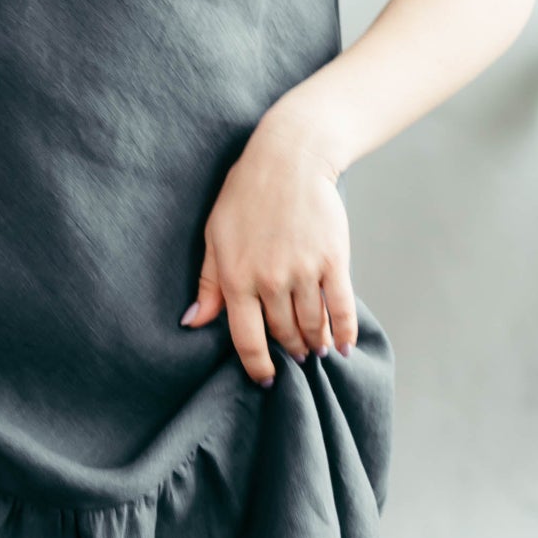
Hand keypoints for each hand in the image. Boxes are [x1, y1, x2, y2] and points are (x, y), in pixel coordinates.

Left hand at [180, 109, 357, 386]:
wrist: (290, 159)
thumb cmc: (246, 195)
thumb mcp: (215, 237)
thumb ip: (209, 284)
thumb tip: (193, 322)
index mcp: (237, 279)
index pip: (247, 340)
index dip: (258, 367)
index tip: (267, 379)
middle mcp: (270, 281)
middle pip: (283, 335)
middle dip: (290, 351)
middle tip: (296, 357)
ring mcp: (303, 272)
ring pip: (311, 325)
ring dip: (315, 343)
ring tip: (316, 350)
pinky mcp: (333, 260)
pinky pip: (340, 307)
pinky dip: (344, 332)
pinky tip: (343, 346)